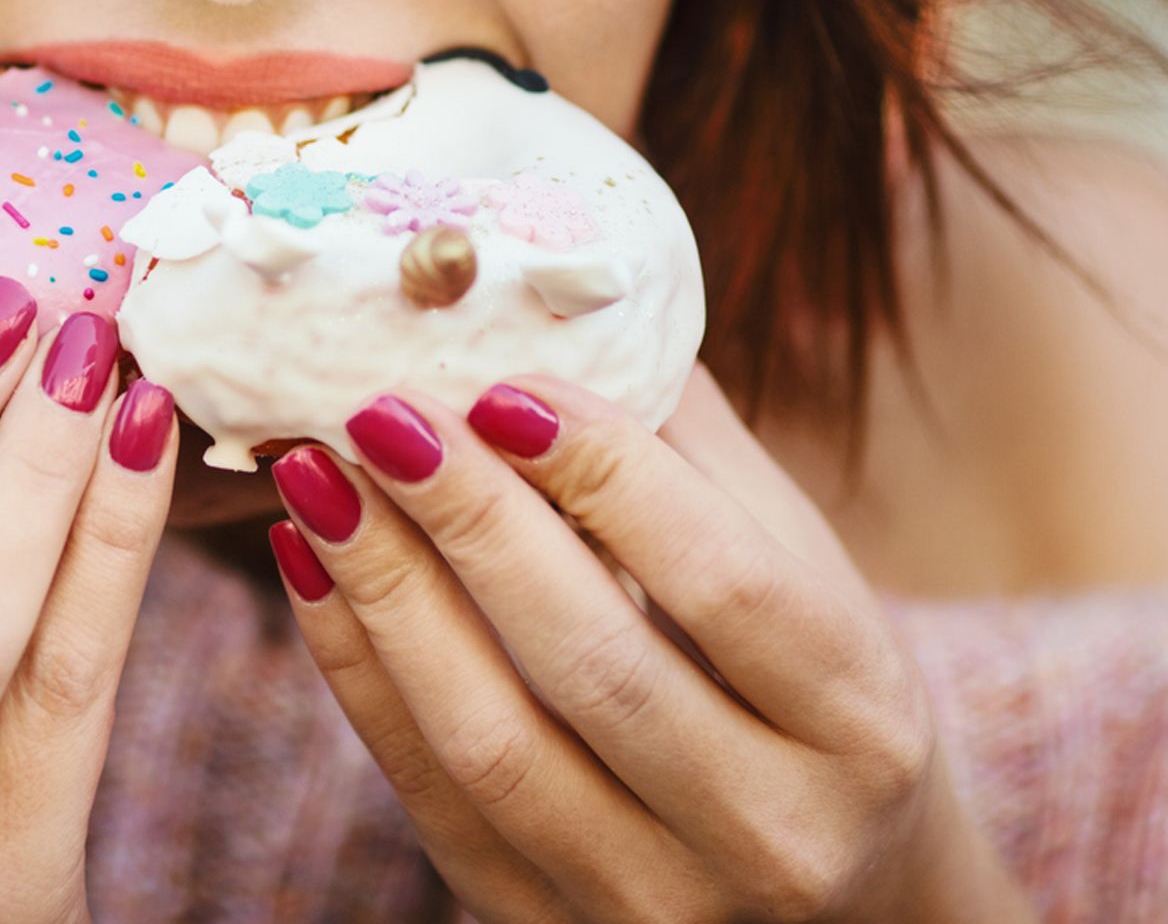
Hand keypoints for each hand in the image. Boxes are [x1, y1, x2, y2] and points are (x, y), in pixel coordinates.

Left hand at [268, 367, 1028, 921]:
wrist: (837, 903)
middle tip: (377, 411)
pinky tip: (313, 571)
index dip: (604, 475)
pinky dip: (357, 677)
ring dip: (388, 595)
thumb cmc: (808, 698)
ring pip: (494, 743)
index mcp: (860, 723)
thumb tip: (566, 310)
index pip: (724, 585)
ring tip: (319, 477)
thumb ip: (697, 458)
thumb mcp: (805, 575)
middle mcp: (775, 833)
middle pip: (594, 664)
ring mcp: (658, 901)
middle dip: (470, 523)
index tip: (500, 384)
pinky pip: (430, 798)